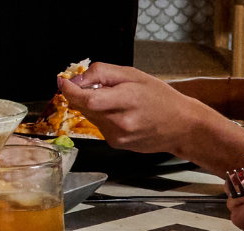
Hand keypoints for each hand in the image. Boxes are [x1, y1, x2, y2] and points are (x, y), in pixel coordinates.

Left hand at [58, 63, 213, 153]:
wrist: (180, 126)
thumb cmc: (160, 98)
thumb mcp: (134, 75)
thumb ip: (103, 73)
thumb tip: (77, 78)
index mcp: (126, 100)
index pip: (86, 99)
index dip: (70, 91)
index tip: (62, 82)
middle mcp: (119, 122)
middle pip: (85, 107)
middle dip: (81, 95)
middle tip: (92, 85)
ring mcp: (117, 136)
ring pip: (90, 117)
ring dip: (94, 106)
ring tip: (116, 101)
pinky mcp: (116, 144)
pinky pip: (99, 127)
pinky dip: (103, 117)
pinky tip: (121, 115)